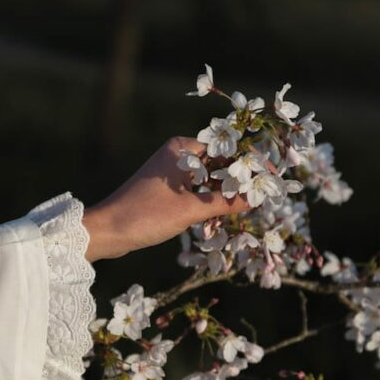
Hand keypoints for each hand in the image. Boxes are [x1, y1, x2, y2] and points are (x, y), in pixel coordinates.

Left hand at [82, 136, 250, 261]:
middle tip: (266, 193)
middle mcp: (178, 154)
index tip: (271, 175)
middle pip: (220, 162)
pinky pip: (198, 188)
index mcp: (182, 149)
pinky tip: (227, 212)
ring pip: (210, 177)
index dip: (250, 162)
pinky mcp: (167, 188)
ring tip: (252, 204)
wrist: (107, 231)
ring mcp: (172, 171)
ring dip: (227, 190)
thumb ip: (225, 202)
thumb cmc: (145, 215)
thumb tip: (255, 198)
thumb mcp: (190, 210)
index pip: (226, 148)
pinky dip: (211, 198)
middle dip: (240, 178)